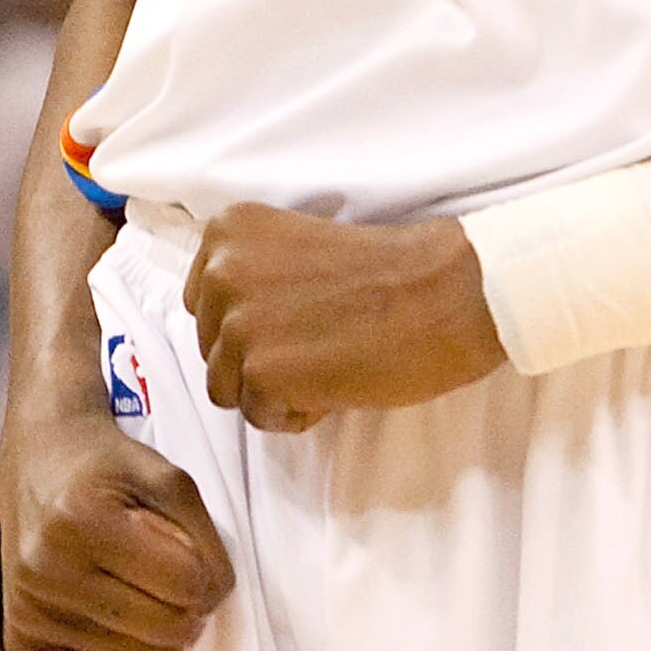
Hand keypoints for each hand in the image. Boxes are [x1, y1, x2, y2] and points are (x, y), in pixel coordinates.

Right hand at [0, 400, 233, 650]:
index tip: (201, 563)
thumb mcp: (169, 479)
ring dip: (163, 638)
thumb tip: (214, 597)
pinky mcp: (21, 645)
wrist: (37, 464)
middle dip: (191, 610)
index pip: (184, 582)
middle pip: (165, 629)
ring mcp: (29, 612)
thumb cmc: (108, 470)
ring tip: (145, 598)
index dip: (210, 576)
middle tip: (178, 584)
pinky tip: (120, 626)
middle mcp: (46, 569)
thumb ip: (204, 536)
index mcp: (81, 519)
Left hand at [184, 203, 505, 429]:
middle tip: (323, 338)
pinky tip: (338, 381)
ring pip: (228, 389)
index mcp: (229, 232)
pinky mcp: (262, 373)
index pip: (204, 304)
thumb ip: (252, 278)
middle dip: (261, 357)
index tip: (299, 316)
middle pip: (211, 349)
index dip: (252, 323)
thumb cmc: (388, 271)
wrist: (446, 291)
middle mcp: (221, 272)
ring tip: (329, 360)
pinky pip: (261, 417)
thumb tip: (227, 331)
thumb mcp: (296, 250)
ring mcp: (238, 324)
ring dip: (276, 388)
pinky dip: (299, 412)